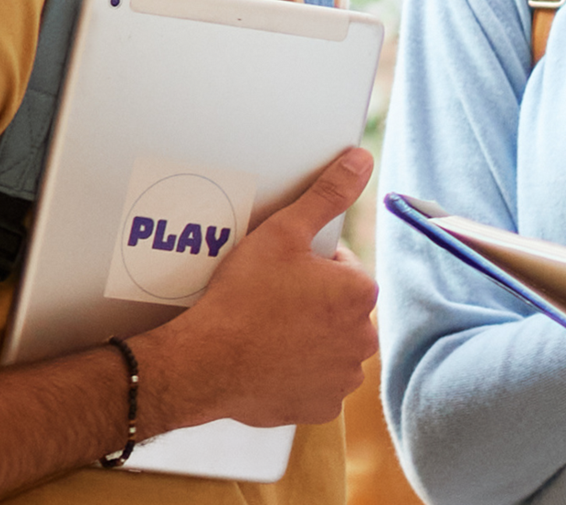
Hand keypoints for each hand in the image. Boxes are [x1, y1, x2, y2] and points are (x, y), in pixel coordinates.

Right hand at [136, 146, 379, 432]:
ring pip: (330, 347)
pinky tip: (272, 361)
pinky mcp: (320, 407)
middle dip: (314, 303)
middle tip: (271, 302)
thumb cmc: (241, 298)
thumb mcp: (284, 232)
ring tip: (270, 331)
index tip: (280, 272)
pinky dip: (299, 374)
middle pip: (339, 309)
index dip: (309, 266)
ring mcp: (342, 377)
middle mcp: (363, 338)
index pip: (342, 268)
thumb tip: (362, 159)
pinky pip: (316, 384)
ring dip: (310, 339)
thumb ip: (328, 194)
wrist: (202, 362)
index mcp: (361, 293)